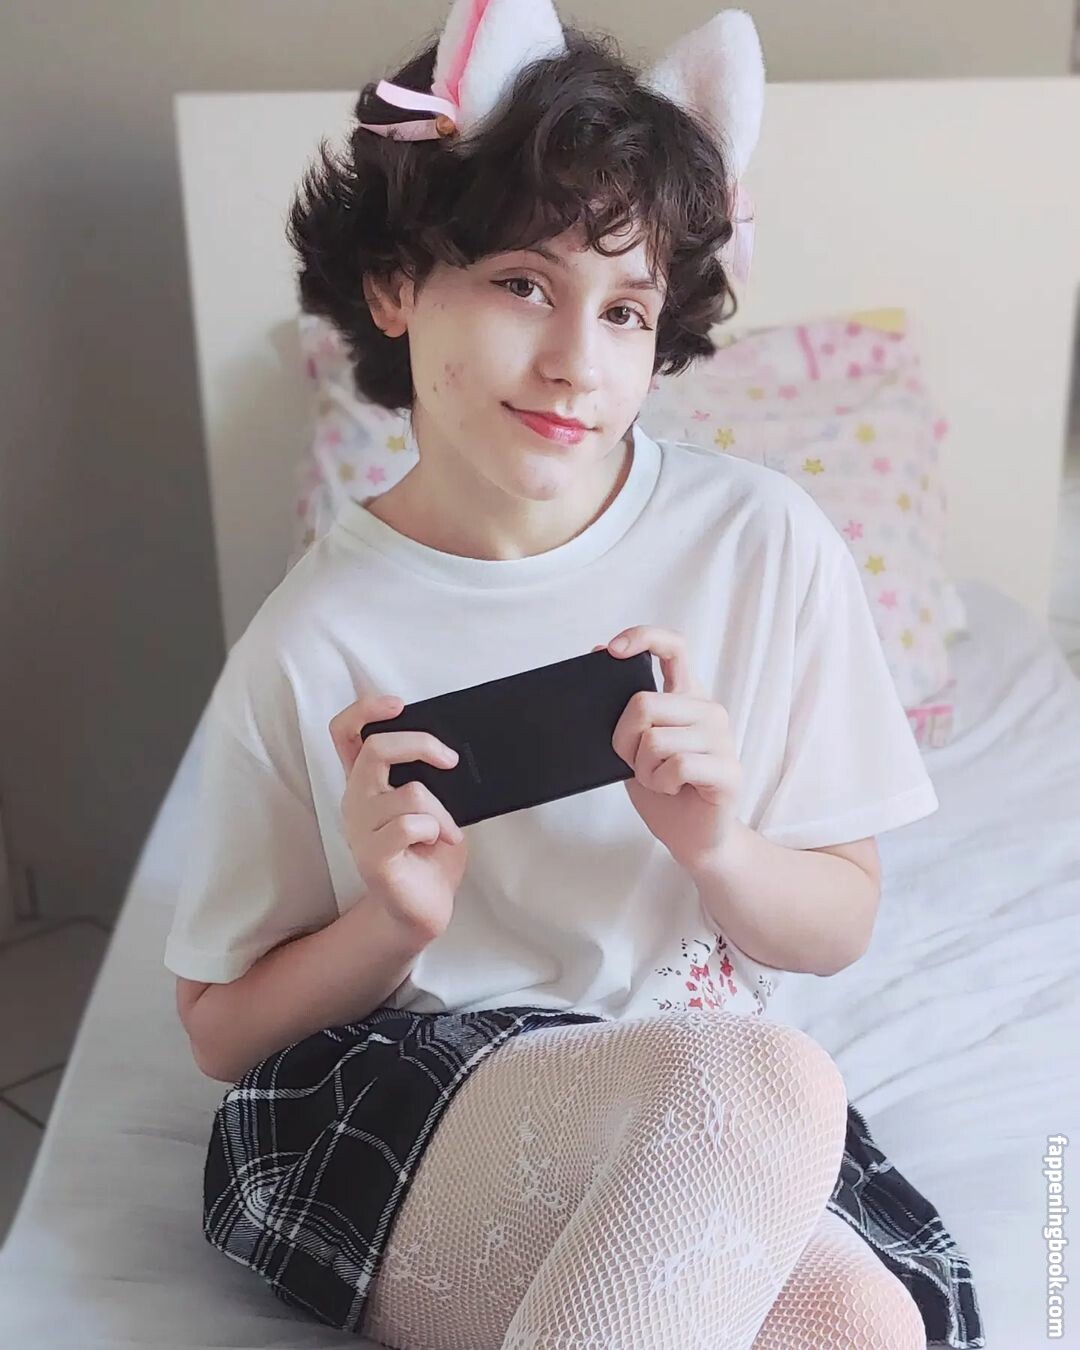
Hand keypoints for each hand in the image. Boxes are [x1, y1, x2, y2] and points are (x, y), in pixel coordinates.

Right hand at [330, 693, 467, 943]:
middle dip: (421, 744)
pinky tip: (437, 844)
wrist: (424, 909)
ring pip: (409, 793)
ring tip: (446, 832)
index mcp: (366, 784)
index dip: (365, 710)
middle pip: (375, 749)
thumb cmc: (429, 854)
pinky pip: (410, 824)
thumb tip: (448, 752)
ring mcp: (360, 830)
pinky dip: (435, 830)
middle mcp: (356, 801)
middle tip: (450, 760)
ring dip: (441, 811)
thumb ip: (427, 777)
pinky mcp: (373, 857)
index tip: (398, 704)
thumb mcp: (433, 805)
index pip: (345, 734)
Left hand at [593, 626, 741, 874]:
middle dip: (625, 741)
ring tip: (661, 781)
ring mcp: (723, 739)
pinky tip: (675, 790)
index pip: (674, 646)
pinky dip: (663, 783)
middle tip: (639, 764)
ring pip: (655, 739)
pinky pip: (678, 765)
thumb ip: (624, 704)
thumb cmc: (662, 789)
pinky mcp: (729, 770)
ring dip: (645, 769)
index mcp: (687, 696)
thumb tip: (598, 650)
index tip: (613, 650)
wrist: (691, 838)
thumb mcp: (633, 743)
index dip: (643, 637)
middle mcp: (708, 710)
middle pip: (643, 703)